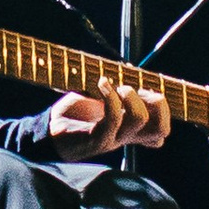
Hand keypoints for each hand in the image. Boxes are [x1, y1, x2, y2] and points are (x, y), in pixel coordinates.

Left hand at [42, 81, 170, 158]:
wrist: (46, 132)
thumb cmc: (72, 114)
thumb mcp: (99, 100)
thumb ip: (117, 91)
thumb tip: (132, 69)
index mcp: (127, 130)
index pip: (160, 132)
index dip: (162, 110)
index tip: (143, 91)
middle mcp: (124, 138)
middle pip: (161, 130)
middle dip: (157, 104)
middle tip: (138, 89)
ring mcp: (111, 140)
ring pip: (139, 119)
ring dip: (131, 95)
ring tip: (115, 86)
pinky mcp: (95, 138)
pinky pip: (113, 119)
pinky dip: (110, 96)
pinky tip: (100, 84)